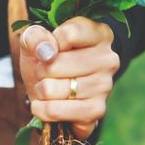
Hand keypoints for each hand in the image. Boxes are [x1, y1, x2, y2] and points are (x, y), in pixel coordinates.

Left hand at [18, 17, 118, 138]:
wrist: (53, 88)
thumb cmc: (47, 58)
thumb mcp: (37, 40)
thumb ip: (36, 37)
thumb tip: (46, 51)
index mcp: (99, 34)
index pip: (69, 35)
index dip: (48, 44)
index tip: (48, 50)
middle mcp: (108, 59)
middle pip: (56, 64)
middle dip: (40, 70)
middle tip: (45, 72)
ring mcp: (105, 86)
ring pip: (53, 89)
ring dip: (40, 90)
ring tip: (47, 87)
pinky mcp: (96, 110)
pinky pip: (56, 110)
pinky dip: (42, 109)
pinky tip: (44, 104)